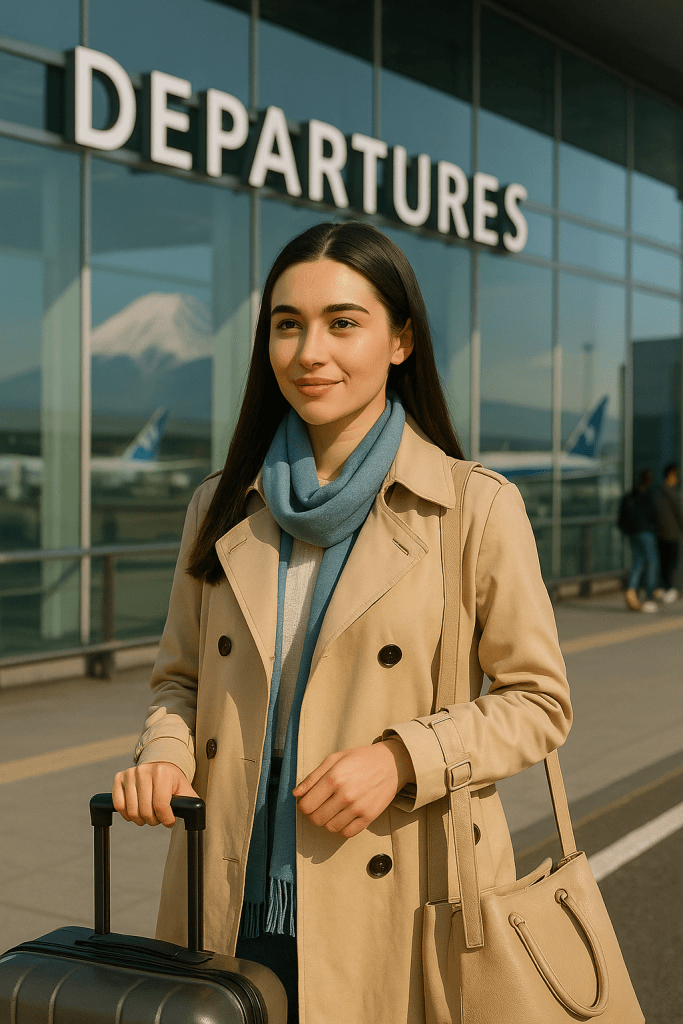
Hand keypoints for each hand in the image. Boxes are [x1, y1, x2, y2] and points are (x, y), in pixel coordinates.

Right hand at [112, 762, 198, 827]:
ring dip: (140, 819)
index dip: (165, 819)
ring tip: (149, 814)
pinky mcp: (119, 778)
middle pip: (145, 811)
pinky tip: (136, 811)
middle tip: (158, 818)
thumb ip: (191, 803)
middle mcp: (144, 770)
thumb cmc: (174, 783)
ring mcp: (130, 773)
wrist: (161, 767)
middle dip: (153, 821)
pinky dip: (127, 814)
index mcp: (162, 772)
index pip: (160, 806)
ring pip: (132, 811)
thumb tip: (195, 816)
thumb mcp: (185, 791)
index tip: (169, 821)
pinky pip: (119, 805)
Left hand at [293, 739, 414, 838]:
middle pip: (316, 819)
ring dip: (326, 822)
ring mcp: (358, 807)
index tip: (308, 801)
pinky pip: (347, 833)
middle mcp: (345, 794)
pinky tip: (342, 818)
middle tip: (319, 806)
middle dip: (313, 814)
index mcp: (334, 778)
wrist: (391, 763)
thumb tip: (296, 794)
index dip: (303, 805)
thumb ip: (313, 777)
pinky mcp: (369, 817)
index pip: (306, 805)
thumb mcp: (334, 759)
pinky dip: (340, 829)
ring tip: (331, 811)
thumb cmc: (360, 758)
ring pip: (330, 828)